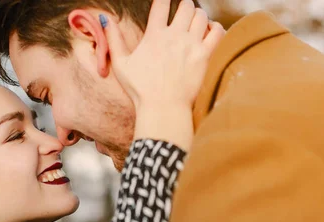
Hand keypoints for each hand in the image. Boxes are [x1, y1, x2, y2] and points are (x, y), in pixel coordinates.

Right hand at [102, 0, 224, 110]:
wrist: (163, 108)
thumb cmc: (140, 90)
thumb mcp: (120, 64)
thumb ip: (113, 39)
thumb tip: (106, 20)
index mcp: (154, 35)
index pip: (162, 3)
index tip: (164, 2)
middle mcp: (174, 36)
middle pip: (186, 5)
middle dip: (184, 5)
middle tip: (182, 13)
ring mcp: (191, 45)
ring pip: (201, 15)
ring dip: (198, 15)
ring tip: (195, 23)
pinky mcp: (204, 56)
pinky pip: (217, 32)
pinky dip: (215, 27)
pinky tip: (210, 32)